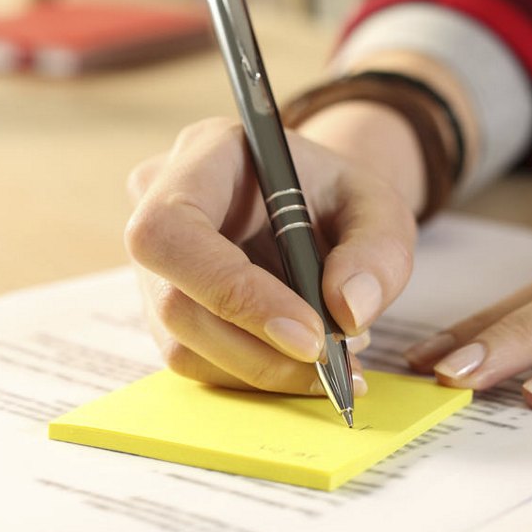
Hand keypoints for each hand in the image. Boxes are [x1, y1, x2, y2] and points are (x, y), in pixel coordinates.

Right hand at [125, 110, 419, 394]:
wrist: (315, 207)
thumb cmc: (338, 197)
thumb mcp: (378, 205)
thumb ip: (377, 251)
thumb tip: (347, 311)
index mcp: (202, 156)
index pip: (171, 229)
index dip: (231, 289)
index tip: (309, 335)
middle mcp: (156, 208)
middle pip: (173, 303)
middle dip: (258, 350)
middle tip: (333, 362)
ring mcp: (152, 266)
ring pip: (182, 345)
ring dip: (263, 369)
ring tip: (332, 358)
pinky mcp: (164, 312)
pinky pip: (197, 362)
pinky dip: (255, 375)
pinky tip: (302, 362)